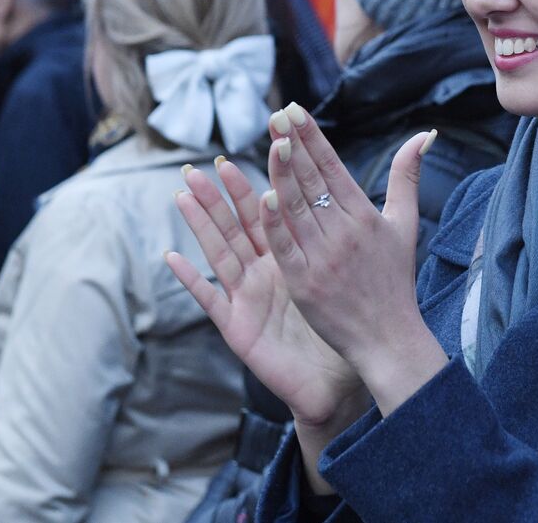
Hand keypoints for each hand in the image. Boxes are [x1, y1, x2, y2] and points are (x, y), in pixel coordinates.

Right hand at [165, 158, 365, 431]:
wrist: (335, 383)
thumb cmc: (342, 330)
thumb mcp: (344, 278)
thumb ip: (347, 240)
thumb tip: (365, 205)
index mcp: (290, 259)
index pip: (271, 215)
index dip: (256, 185)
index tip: (241, 155)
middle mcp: (263, 275)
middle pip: (238, 228)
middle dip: (219, 198)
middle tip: (200, 166)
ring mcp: (247, 300)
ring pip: (220, 254)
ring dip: (200, 226)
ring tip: (183, 197)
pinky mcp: (239, 328)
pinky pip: (210, 301)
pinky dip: (191, 280)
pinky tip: (172, 258)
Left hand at [263, 103, 448, 414]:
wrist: (389, 338)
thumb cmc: (396, 279)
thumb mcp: (406, 224)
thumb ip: (407, 176)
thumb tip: (425, 133)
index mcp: (365, 216)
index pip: (333, 168)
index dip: (313, 138)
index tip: (295, 110)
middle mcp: (345, 233)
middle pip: (314, 181)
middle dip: (295, 144)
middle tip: (277, 114)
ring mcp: (324, 258)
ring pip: (298, 208)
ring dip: (283, 173)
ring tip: (271, 141)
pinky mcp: (305, 284)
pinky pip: (286, 247)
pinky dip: (276, 223)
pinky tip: (264, 196)